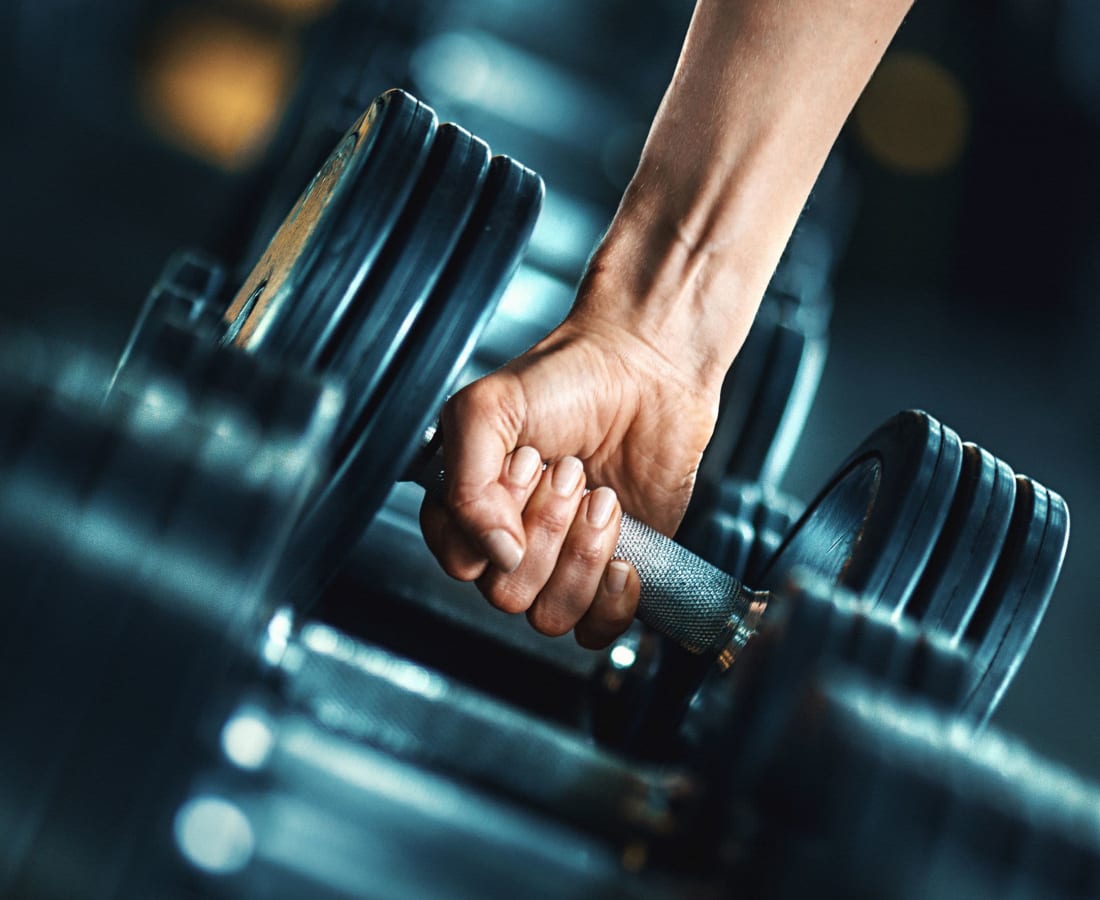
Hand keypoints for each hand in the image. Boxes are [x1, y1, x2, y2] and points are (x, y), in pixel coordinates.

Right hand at [419, 304, 721, 648]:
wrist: (646, 369)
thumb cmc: (567, 379)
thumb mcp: (488, 409)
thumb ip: (466, 483)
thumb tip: (495, 553)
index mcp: (470, 506)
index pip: (458, 560)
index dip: (492, 524)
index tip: (523, 467)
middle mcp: (511, 540)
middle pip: (506, 592)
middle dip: (546, 529)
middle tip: (569, 472)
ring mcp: (561, 561)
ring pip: (551, 614)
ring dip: (581, 555)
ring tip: (601, 498)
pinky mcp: (610, 573)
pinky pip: (596, 629)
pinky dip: (611, 600)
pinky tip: (622, 553)